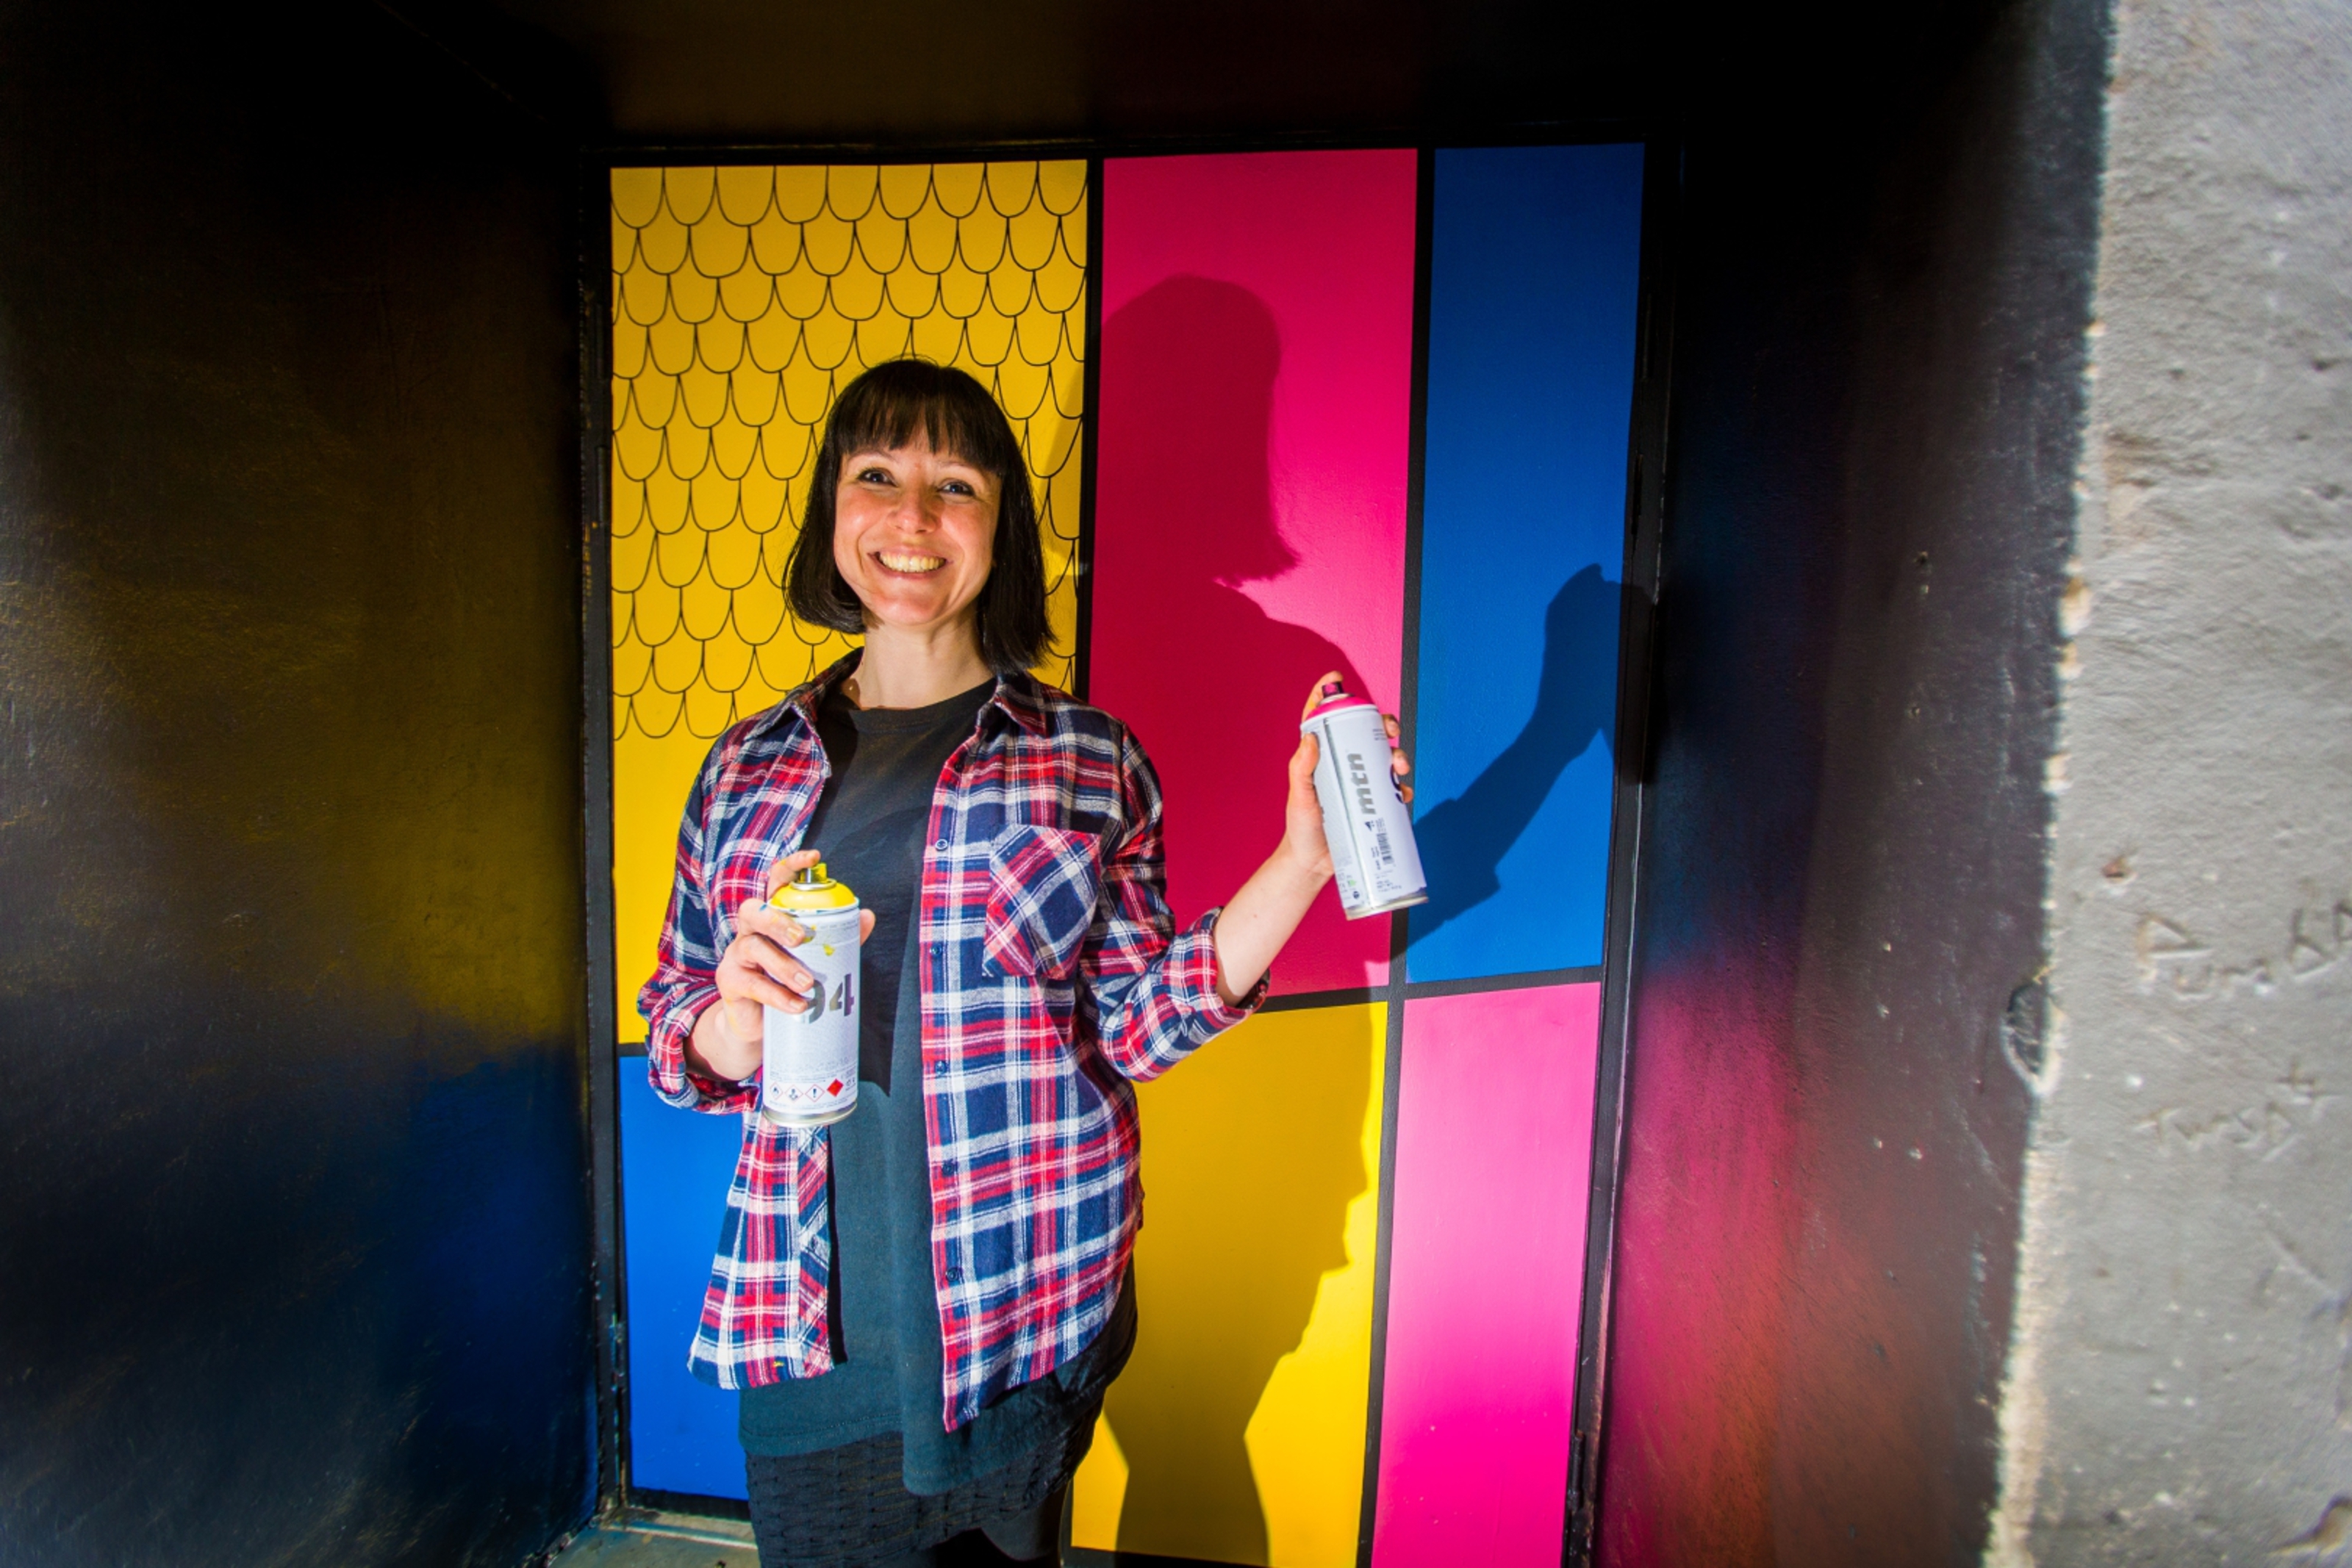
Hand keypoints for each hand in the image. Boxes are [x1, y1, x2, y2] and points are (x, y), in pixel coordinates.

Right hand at [689, 848, 877, 1083]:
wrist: (759, 1024)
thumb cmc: (787, 980)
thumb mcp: (814, 958)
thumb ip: (838, 937)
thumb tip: (867, 915)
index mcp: (771, 916)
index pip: (775, 882)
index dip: (791, 866)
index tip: (814, 857)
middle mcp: (749, 930)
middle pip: (754, 911)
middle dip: (778, 921)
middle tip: (802, 937)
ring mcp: (736, 955)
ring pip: (754, 948)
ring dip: (783, 965)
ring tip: (808, 984)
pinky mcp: (729, 982)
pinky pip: (752, 985)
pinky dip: (777, 996)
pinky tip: (798, 1005)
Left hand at [1214, 675, 1413, 1005]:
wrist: (1313, 864)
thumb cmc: (1301, 828)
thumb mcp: (1299, 796)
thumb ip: (1301, 769)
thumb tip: (1310, 738)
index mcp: (1320, 758)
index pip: (1322, 719)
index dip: (1328, 695)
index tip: (1336, 677)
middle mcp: (1343, 765)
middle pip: (1365, 732)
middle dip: (1382, 723)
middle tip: (1389, 729)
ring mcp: (1361, 783)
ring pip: (1385, 757)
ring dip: (1397, 754)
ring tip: (1398, 765)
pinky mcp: (1374, 803)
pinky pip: (1394, 789)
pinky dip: (1402, 787)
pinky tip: (1402, 791)